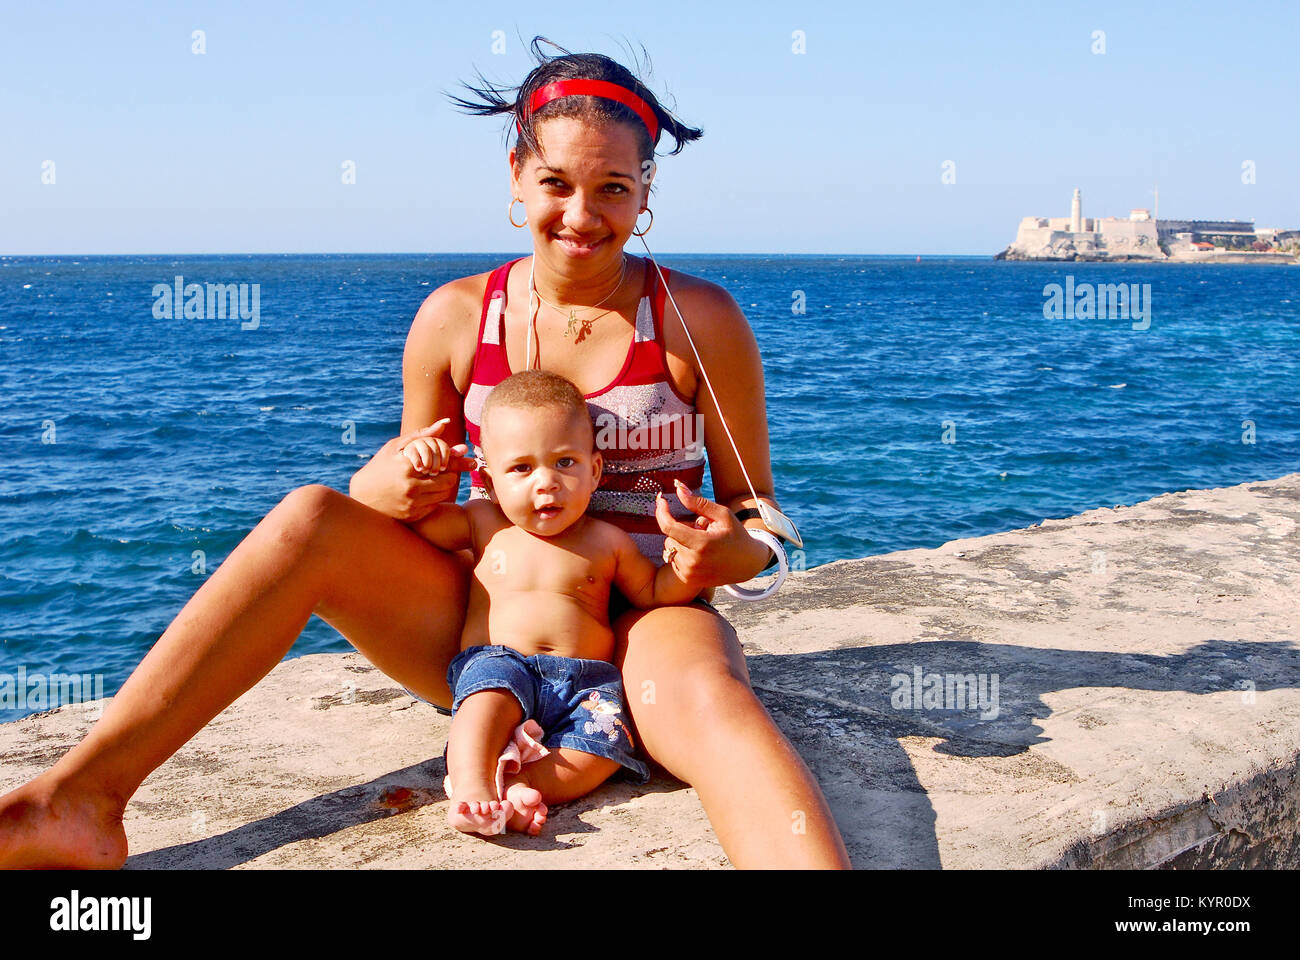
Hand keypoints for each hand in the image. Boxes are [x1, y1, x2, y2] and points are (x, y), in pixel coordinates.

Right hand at [348, 419, 476, 520]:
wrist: (362, 495)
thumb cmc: (381, 466)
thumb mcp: (396, 447)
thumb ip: (422, 435)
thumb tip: (446, 422)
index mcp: (406, 467)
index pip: (444, 463)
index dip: (455, 460)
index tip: (466, 456)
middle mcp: (410, 487)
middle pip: (448, 480)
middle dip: (449, 473)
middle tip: (443, 469)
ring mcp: (412, 503)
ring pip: (444, 493)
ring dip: (443, 485)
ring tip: (433, 479)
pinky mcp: (413, 516)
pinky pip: (435, 505)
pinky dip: (433, 497)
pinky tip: (424, 491)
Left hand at [654, 478, 770, 587]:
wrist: (747, 564)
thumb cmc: (735, 535)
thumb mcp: (722, 515)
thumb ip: (698, 502)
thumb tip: (678, 487)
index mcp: (701, 543)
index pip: (669, 527)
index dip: (662, 512)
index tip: (661, 500)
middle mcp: (693, 561)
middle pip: (669, 537)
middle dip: (681, 528)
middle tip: (702, 530)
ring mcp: (690, 573)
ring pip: (670, 548)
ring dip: (681, 541)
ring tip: (702, 543)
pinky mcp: (688, 580)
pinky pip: (673, 560)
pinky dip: (682, 553)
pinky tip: (699, 554)